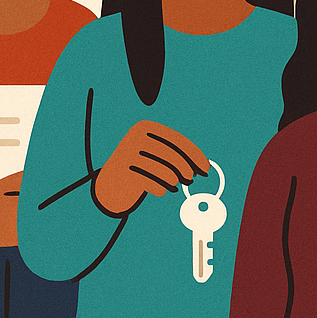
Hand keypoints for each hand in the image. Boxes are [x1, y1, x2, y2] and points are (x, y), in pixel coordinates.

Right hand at [92, 121, 208, 216]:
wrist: (110, 180)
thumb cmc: (142, 164)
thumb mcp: (158, 154)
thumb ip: (179, 156)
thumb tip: (205, 165)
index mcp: (146, 127)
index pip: (176, 140)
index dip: (194, 155)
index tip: (206, 168)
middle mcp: (135, 137)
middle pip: (171, 156)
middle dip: (186, 169)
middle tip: (192, 180)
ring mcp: (127, 154)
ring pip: (163, 171)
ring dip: (174, 181)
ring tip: (176, 185)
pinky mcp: (122, 172)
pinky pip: (151, 183)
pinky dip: (160, 188)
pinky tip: (162, 190)